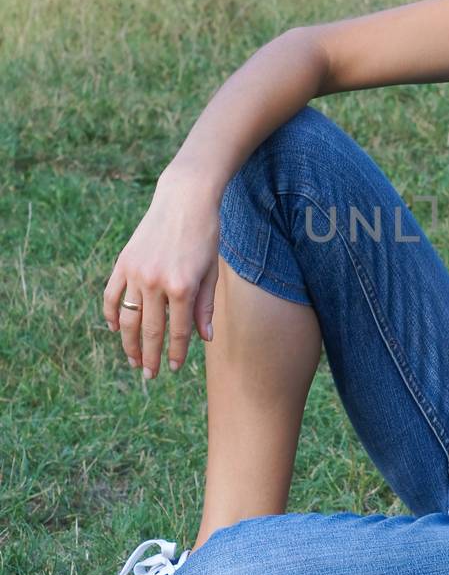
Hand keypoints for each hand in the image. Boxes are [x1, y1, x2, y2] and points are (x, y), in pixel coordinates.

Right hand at [103, 173, 220, 377]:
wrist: (184, 199)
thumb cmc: (205, 235)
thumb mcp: (211, 272)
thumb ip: (205, 306)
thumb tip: (204, 338)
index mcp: (183, 287)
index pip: (178, 330)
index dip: (177, 352)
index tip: (174, 368)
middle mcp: (157, 282)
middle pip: (151, 330)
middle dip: (150, 356)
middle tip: (149, 375)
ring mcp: (136, 273)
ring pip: (128, 318)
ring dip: (129, 343)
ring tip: (133, 360)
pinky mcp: (123, 262)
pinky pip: (112, 295)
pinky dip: (111, 314)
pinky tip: (116, 329)